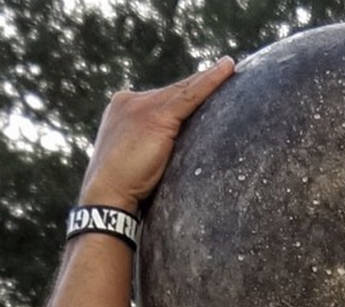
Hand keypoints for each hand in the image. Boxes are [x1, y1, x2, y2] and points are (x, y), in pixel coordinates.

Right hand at [78, 57, 234, 211]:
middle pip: (174, 92)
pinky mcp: (156, 115)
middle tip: (226, 70)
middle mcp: (130, 101)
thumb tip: (180, 156)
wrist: (107, 195)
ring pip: (185, 90)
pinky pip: (191, 95)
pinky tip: (227, 69)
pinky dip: (211, 81)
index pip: (162, 99)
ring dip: (210, 78)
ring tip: (231, 67)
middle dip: (200, 84)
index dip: (185, 96)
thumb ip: (155, 149)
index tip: (205, 90)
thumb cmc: (126, 189)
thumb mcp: (139, 161)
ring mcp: (142, 105)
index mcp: (123, 110)